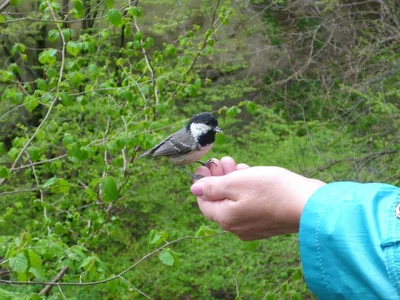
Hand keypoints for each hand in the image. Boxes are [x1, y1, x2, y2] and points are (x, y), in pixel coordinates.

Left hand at [190, 157, 325, 239]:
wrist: (309, 205)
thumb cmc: (272, 191)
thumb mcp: (237, 182)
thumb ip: (213, 187)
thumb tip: (194, 189)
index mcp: (226, 218)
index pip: (203, 202)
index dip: (202, 183)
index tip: (206, 165)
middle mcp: (236, 227)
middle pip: (220, 201)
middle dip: (219, 178)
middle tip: (223, 161)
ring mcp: (252, 227)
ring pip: (235, 202)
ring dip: (233, 181)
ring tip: (237, 164)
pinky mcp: (266, 224)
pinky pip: (249, 206)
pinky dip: (246, 190)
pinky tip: (251, 175)